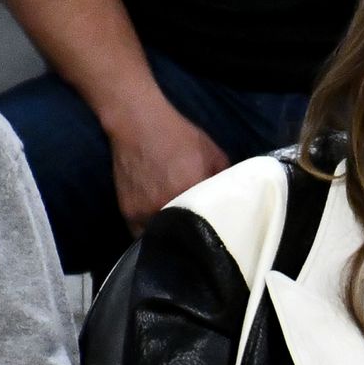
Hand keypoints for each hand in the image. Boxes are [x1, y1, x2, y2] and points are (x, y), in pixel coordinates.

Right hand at [108, 99, 229, 236]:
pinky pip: (142, 233)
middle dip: (193, 239)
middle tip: (202, 241)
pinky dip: (153, 234)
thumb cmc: (180, 136)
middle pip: (184, 236)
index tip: (221, 237)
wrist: (139, 124)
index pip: (209, 226)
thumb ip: (225, 180)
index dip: (215, 233)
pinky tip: (162, 230)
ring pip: (162, 238)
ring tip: (182, 238)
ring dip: (172, 239)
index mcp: (192, 192)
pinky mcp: (128, 213)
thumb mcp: (215, 155)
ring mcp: (144, 212)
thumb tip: (235, 201)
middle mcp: (167, 205)